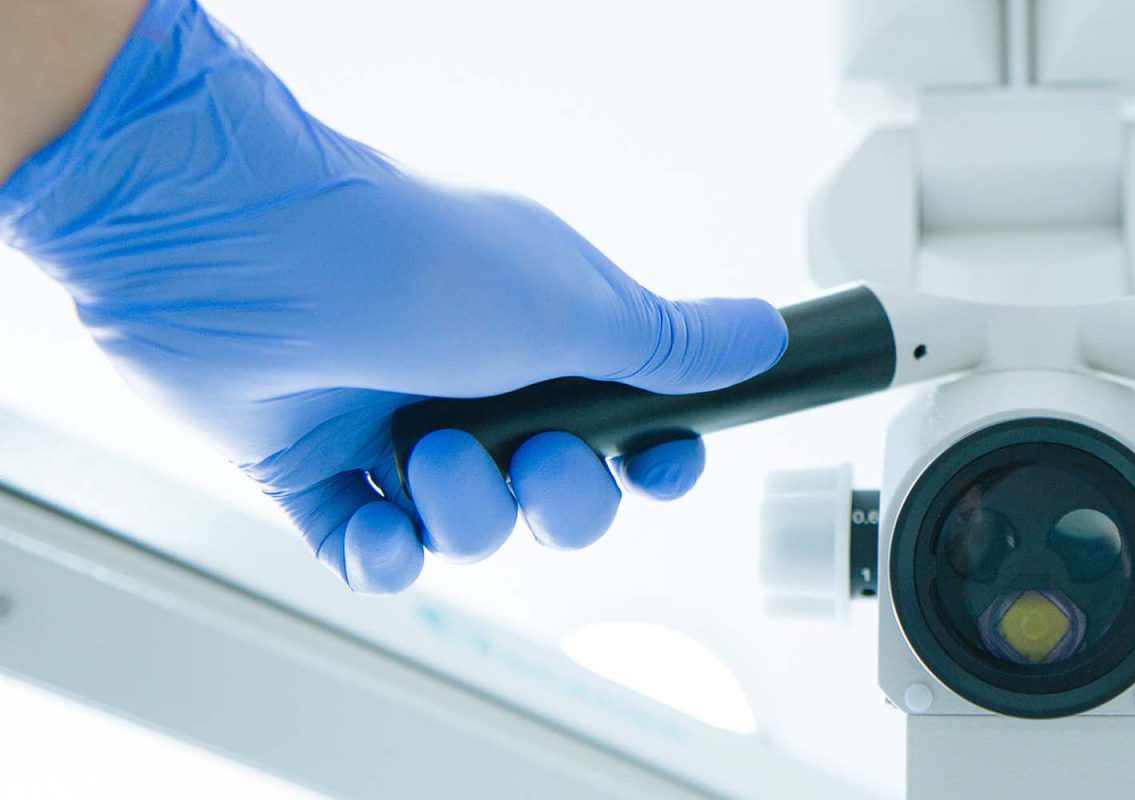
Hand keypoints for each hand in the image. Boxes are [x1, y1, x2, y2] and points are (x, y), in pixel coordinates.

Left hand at [1, 0, 785, 592]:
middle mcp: (478, 380)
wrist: (233, 250)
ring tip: (428, 457)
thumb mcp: (574, 306)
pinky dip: (382, 554)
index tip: (655, 463)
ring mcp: (396, 425)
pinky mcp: (314, 469)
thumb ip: (672, 344)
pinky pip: (371, 552)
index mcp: (548, 334)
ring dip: (465, 510)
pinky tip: (381, 526)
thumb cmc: (409, 259)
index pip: (632, 425)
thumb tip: (766, 335)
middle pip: (562, 495)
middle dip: (561, 499)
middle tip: (533, 456)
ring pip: (472, 528)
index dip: (654, 462)